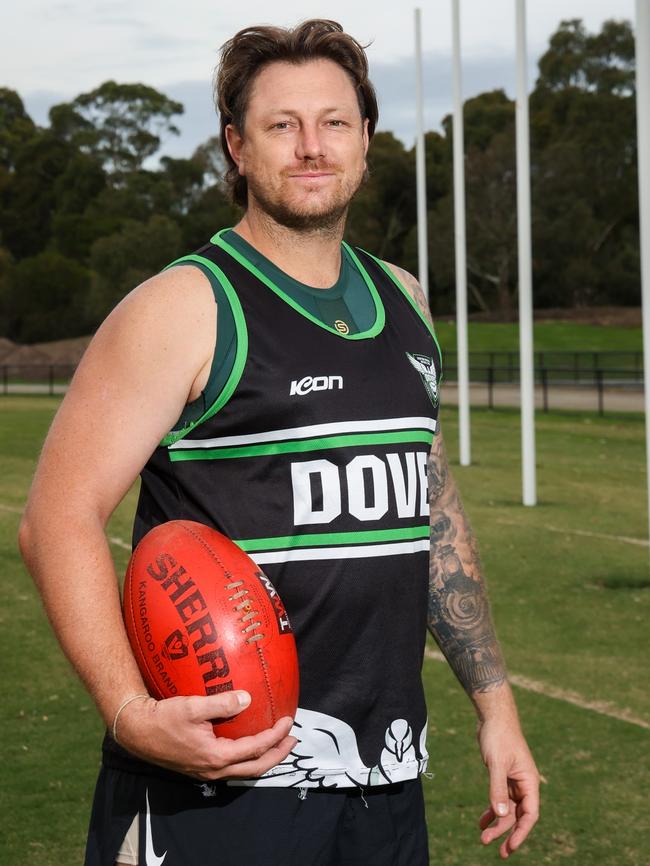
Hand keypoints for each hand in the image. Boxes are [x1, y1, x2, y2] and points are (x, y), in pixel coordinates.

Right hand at [114, 690, 296, 779]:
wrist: (136, 730)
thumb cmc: (163, 717)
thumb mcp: (193, 707)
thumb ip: (221, 703)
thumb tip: (247, 699)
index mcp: (216, 757)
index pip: (255, 749)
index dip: (275, 736)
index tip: (288, 721)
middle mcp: (214, 769)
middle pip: (255, 768)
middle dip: (277, 754)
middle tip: (293, 740)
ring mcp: (206, 771)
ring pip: (244, 770)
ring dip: (263, 758)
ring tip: (277, 744)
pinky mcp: (200, 766)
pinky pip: (232, 767)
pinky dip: (247, 757)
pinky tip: (248, 744)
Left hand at [477, 716, 539, 858]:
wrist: (492, 717)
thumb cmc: (498, 736)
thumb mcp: (497, 763)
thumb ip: (498, 789)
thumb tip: (501, 816)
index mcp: (529, 782)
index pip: (530, 814)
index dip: (522, 832)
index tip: (510, 846)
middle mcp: (524, 784)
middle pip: (518, 816)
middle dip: (507, 833)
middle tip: (495, 849)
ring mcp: (513, 782)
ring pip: (507, 810)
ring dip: (497, 825)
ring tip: (483, 839)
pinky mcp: (502, 777)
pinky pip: (499, 800)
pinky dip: (491, 811)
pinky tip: (482, 822)